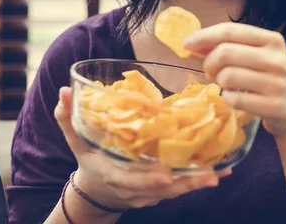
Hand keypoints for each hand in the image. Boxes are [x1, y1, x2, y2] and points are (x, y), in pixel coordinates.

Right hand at [54, 87, 230, 210]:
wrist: (97, 192)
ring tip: (219, 173)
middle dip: (185, 184)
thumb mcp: (77, 141)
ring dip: (197, 183)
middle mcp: (133, 188)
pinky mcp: (160, 193)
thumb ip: (68, 118)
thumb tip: (64, 91)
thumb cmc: (89, 161)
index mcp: (113, 174)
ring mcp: (148, 194)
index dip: (147, 179)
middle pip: (161, 190)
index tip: (164, 175)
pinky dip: (199, 181)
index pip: (130, 180)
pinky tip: (221, 172)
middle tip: (208, 176)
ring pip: (174, 192)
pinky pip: (181, 188)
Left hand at [184, 23, 285, 139]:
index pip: (230, 31)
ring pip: (227, 76)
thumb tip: (194, 44)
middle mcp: (277, 59)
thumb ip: (232, 48)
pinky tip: (238, 99)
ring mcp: (277, 83)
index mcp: (273, 40)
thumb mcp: (261, 59)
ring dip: (220, 83)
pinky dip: (229, 100)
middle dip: (209, 63)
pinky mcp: (274, 105)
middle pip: (225, 52)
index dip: (204, 36)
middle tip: (209, 73)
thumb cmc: (273, 82)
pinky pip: (235, 99)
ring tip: (228, 86)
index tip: (186, 44)